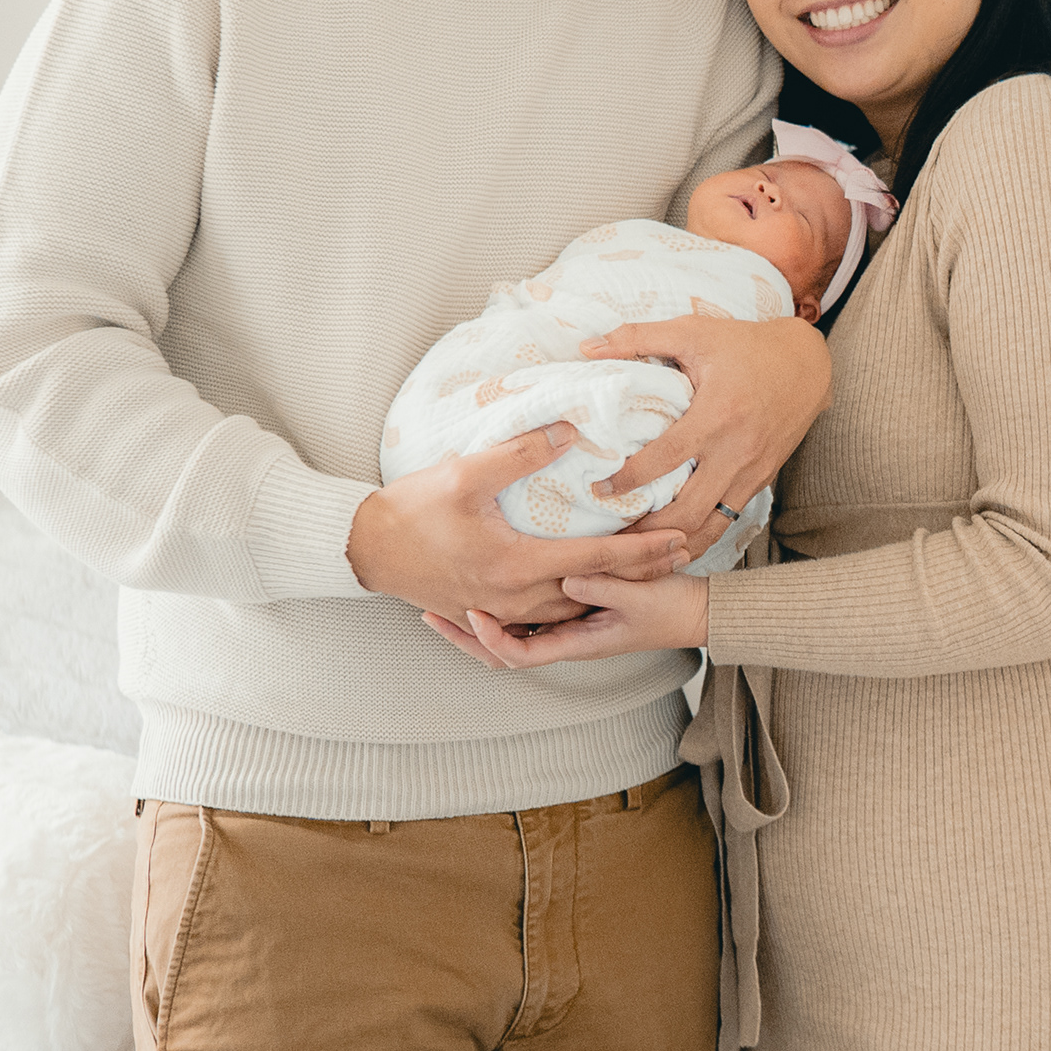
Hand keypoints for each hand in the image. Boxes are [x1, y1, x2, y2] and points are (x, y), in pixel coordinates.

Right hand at [352, 426, 692, 631]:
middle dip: (642, 573)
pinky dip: (578, 605)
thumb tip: (572, 431)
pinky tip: (595, 591)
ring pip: (574, 610)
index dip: (643, 550)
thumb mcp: (465, 473)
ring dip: (613, 589)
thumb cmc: (412, 511)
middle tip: (683, 554)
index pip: (598, 560)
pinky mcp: (491, 612)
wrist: (367, 551)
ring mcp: (503, 611)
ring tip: (649, 569)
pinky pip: (546, 619)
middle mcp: (516, 598)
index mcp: (516, 566)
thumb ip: (522, 453)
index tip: (680, 537)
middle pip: (595, 591)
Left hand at [426, 570, 710, 671]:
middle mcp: (566, 640)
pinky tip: (486, 589)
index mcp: (577, 643)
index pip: (519, 653)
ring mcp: (568, 627)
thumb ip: (599, 586)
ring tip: (444, 601)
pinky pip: (527, 617)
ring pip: (510, 635)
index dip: (490, 638)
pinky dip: (501, 609)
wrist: (698, 612)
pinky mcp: (574, 612)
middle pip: (501, 651)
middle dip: (464, 637)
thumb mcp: (637, 595)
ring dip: (476, 624)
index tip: (471, 613)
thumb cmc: (672, 607)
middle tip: (429, 614)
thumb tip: (562, 576)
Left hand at [589, 312, 828, 556]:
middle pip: (687, 512)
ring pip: (710, 528)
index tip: (600, 489)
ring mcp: (752, 472)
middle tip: (612, 538)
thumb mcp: (694, 331)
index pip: (666, 459)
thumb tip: (587, 348)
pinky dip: (698, 535)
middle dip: (647, 532)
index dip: (629, 479)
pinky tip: (671, 541)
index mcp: (717, 415)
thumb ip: (638, 337)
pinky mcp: (761, 481)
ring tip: (637, 552)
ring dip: (672, 544)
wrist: (808, 365)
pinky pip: (726, 520)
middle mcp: (736, 452)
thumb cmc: (747, 345)